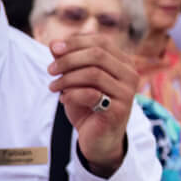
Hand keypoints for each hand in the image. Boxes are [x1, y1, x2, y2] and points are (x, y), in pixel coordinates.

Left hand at [47, 33, 138, 174]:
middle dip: (68, 60)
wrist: (98, 138)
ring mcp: (127, 93)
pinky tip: (64, 100)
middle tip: (50, 70)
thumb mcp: (76, 80)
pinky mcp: (118, 110)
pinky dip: (71, 95)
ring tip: (53, 87)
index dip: (76, 42)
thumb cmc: (88, 105)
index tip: (53, 48)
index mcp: (123, 63)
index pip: (102, 42)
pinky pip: (90, 94)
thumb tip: (54, 45)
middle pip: (98, 55)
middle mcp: (130, 75)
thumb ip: (68, 62)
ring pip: (93, 73)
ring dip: (66, 79)